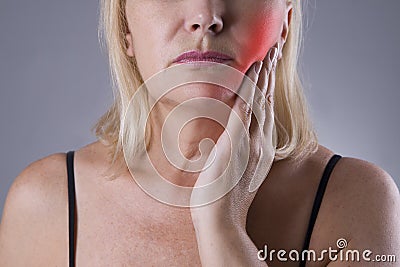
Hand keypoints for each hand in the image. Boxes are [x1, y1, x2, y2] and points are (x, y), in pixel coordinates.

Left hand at [190, 44, 278, 230]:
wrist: (222, 221)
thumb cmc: (225, 200)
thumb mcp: (236, 174)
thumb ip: (234, 155)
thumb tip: (226, 144)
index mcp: (260, 150)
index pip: (266, 113)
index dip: (268, 90)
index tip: (269, 74)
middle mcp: (260, 144)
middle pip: (267, 103)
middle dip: (270, 77)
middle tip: (274, 53)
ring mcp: (250, 145)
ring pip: (258, 104)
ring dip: (261, 78)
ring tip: (265, 56)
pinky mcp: (236, 146)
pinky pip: (243, 114)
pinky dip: (247, 94)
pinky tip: (249, 77)